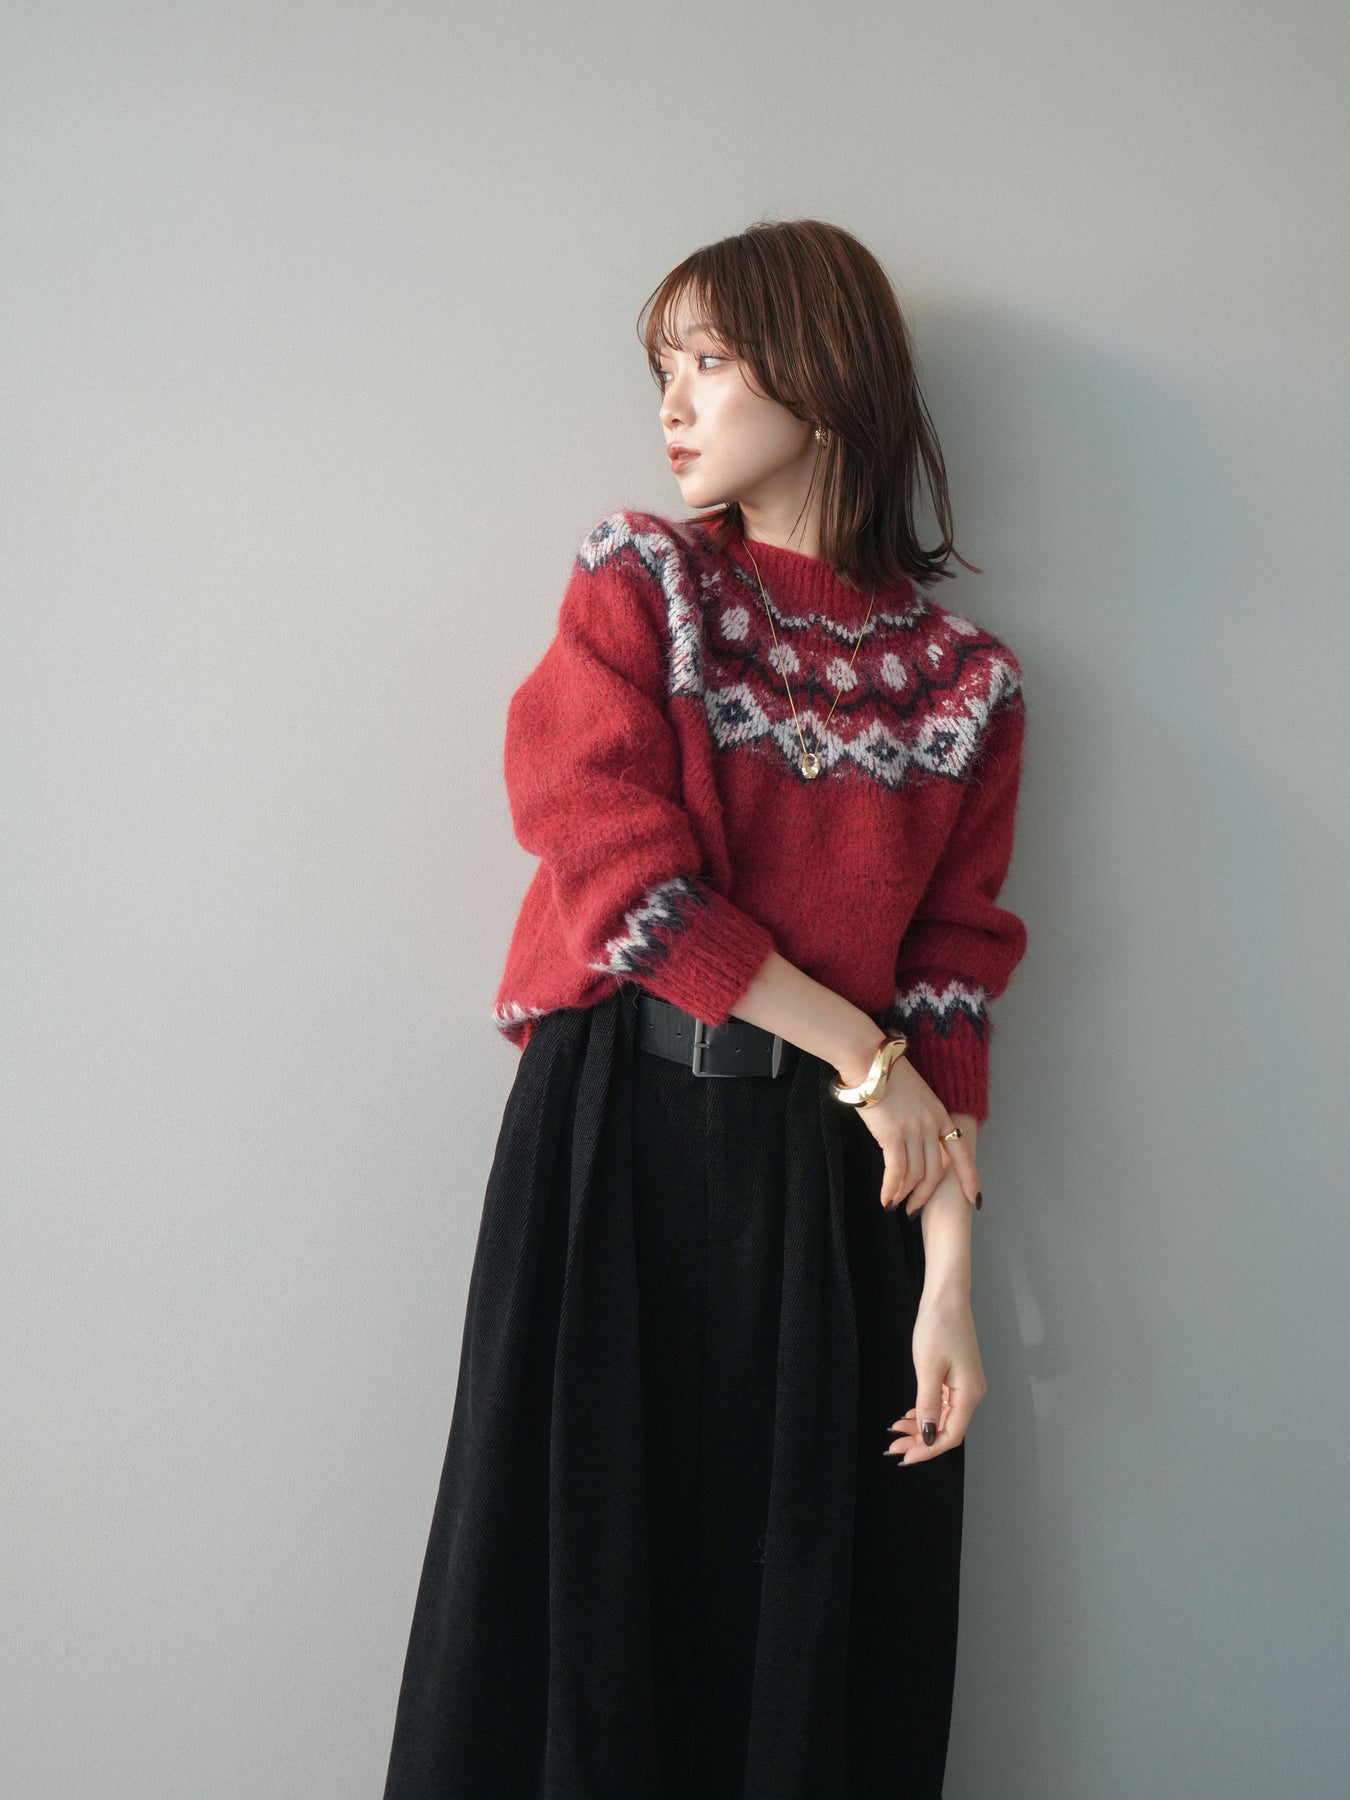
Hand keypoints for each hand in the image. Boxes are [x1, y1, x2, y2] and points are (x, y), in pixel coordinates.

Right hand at [840, 1042, 980, 1214]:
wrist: (870, 1063)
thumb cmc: (887, 1076)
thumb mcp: (916, 1096)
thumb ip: (921, 1120)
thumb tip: (913, 1143)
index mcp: (940, 1115)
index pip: (962, 1153)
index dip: (969, 1178)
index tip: (974, 1199)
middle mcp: (931, 1125)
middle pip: (935, 1171)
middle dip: (925, 1195)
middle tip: (913, 1209)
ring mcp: (914, 1130)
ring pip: (915, 1174)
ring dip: (904, 1194)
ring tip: (894, 1204)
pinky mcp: (893, 1135)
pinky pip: (896, 1171)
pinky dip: (891, 1188)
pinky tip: (884, 1197)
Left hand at [885, 1283, 986, 1464]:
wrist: (946, 1297)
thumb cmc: (938, 1327)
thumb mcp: (928, 1368)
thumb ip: (927, 1404)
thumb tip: (927, 1435)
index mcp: (969, 1394)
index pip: (950, 1435)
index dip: (928, 1450)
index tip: (905, 1458)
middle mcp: (972, 1393)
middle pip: (947, 1428)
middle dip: (920, 1441)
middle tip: (893, 1446)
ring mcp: (966, 1385)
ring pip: (943, 1417)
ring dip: (921, 1427)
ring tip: (896, 1432)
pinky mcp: (958, 1376)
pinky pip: (943, 1404)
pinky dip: (926, 1412)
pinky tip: (910, 1416)